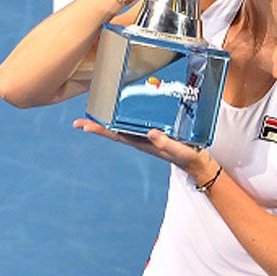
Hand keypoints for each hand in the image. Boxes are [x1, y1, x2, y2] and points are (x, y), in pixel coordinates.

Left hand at [72, 118, 214, 181]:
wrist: (197, 162)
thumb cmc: (188, 156)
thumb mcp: (179, 150)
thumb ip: (166, 143)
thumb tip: (151, 133)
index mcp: (143, 143)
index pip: (117, 135)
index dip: (101, 130)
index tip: (84, 126)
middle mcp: (140, 139)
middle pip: (114, 132)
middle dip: (97, 127)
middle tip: (78, 123)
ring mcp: (146, 136)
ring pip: (122, 128)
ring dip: (108, 122)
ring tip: (94, 115)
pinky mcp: (154, 133)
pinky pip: (134, 124)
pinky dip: (124, 118)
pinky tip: (122, 113)